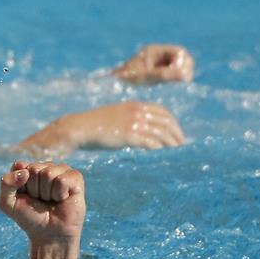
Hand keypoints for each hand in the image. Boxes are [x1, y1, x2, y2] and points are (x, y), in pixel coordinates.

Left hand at [0, 161, 85, 244]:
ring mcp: (61, 171)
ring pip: (48, 173)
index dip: (20, 185)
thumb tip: (24, 171)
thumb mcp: (7, 203)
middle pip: (34, 169)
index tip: (25, 196)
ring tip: (51, 201)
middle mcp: (45, 167)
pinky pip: (62, 180)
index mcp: (28, 169)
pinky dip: (59, 194)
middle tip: (40, 201)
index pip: (19, 166)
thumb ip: (6, 183)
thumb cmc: (29, 218)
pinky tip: (62, 199)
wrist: (48, 235)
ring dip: (46, 193)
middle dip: (34, 189)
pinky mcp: (75, 178)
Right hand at [19, 101, 185, 153]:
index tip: (176, 132)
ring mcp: (133, 123)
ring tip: (175, 151)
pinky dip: (157, 147)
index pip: (161, 111)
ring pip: (160, 133)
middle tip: (181, 144)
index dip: (172, 122)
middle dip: (176, 133)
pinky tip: (160, 153)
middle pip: (165, 122)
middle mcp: (136, 112)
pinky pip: (149, 142)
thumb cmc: (93, 125)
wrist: (78, 127)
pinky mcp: (128, 135)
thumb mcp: (113, 115)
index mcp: (134, 105)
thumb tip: (138, 129)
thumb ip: (127, 118)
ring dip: (170, 142)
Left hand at [113, 44, 194, 83]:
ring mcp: (160, 64)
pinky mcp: (159, 74)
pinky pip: (174, 75)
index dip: (184, 62)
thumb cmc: (126, 79)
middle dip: (185, 69)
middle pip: (183, 59)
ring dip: (181, 76)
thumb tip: (184, 76)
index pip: (179, 52)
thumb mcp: (145, 77)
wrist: (113, 86)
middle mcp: (159, 55)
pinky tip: (171, 87)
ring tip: (176, 85)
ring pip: (180, 67)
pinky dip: (175, 80)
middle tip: (182, 81)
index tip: (181, 75)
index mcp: (155, 50)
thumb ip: (164, 75)